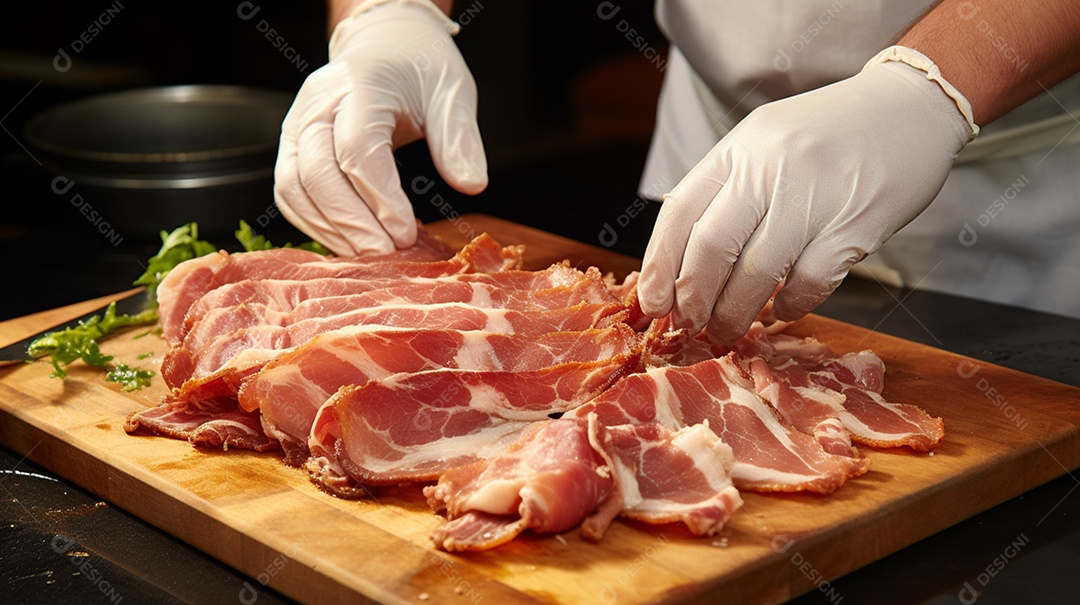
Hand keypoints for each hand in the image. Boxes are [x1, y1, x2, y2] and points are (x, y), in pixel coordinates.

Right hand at [275, 0, 486, 255]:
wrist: (385, 46)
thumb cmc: (419, 69)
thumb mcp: (452, 92)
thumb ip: (460, 138)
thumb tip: (471, 185)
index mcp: (361, 84)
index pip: (358, 149)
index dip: (380, 198)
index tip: (406, 234)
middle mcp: (318, 103)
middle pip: (317, 173)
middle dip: (352, 223)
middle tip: (385, 256)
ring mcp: (297, 125)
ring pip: (294, 187)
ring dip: (330, 230)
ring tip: (369, 257)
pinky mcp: (292, 147)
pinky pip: (290, 193)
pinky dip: (316, 224)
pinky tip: (348, 244)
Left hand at [638, 48, 976, 343]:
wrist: (912, 106)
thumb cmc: (831, 134)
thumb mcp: (764, 142)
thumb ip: (727, 189)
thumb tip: (683, 261)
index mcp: (739, 148)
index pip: (679, 213)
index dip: (658, 266)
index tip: (651, 303)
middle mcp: (769, 168)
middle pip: (710, 248)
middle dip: (692, 299)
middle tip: (689, 326)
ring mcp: (813, 194)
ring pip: (755, 273)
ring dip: (735, 314)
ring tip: (727, 332)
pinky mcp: (855, 222)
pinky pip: (809, 280)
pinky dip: (790, 305)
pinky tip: (783, 312)